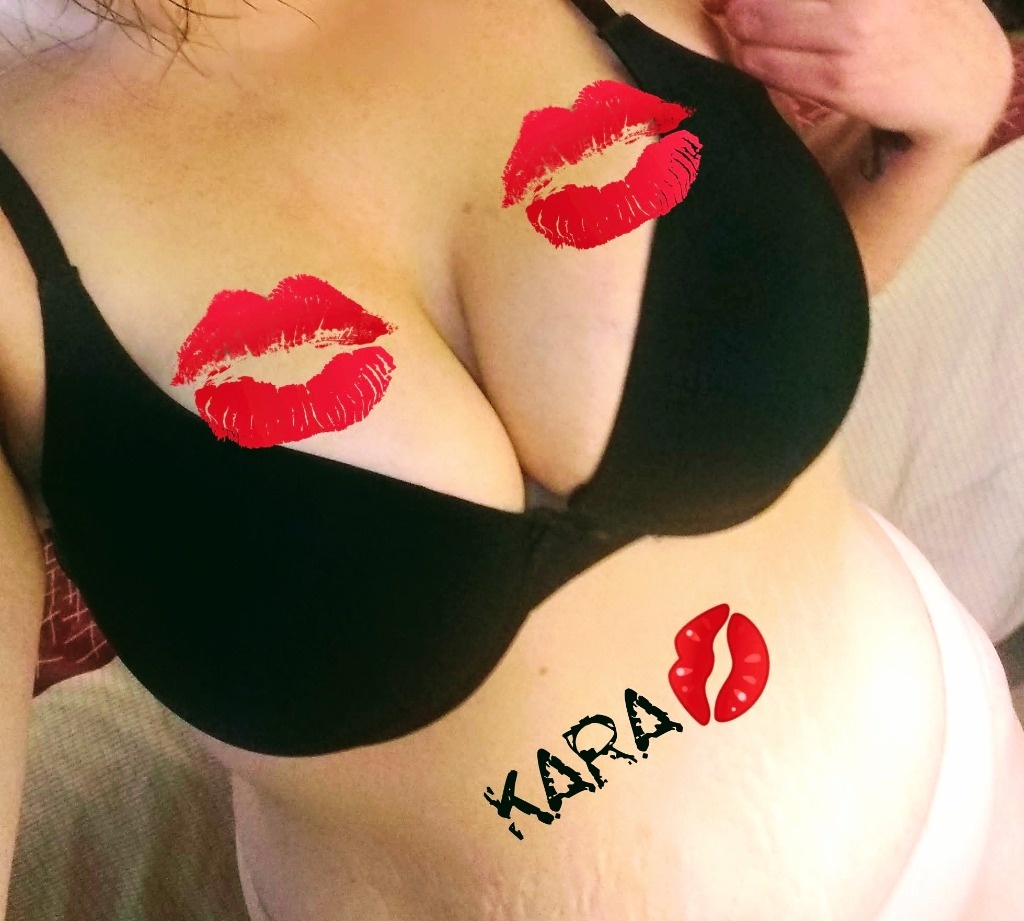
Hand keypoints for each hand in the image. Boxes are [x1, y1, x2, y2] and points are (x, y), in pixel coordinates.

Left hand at [702, 0, 1013, 150]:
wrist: (962, 82)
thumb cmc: (917, 19)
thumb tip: (744, 1)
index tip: (731, 2)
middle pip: (758, 0)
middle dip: (740, 6)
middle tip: (736, 12)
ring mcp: (851, 36)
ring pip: (754, 29)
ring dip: (742, 35)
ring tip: (750, 35)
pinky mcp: (840, 81)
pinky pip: (769, 68)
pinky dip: (754, 61)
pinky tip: (761, 58)